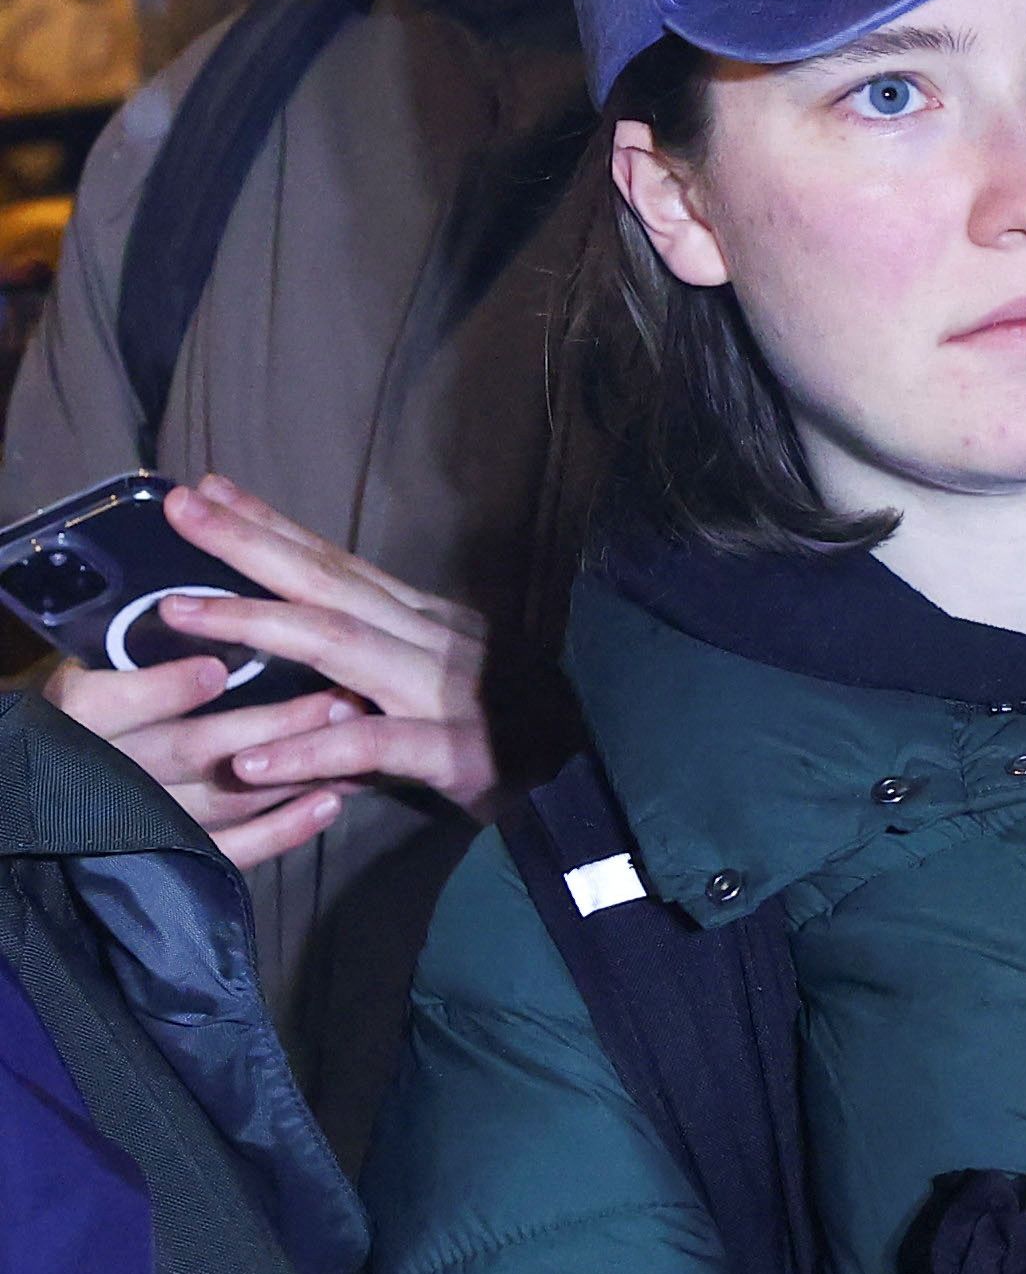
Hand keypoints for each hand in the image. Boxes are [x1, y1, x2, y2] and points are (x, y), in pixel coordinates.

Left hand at [40, 476, 497, 861]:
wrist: (598, 783)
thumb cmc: (515, 737)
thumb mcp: (433, 693)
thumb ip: (364, 686)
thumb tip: (292, 682)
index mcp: (424, 622)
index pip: (337, 562)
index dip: (272, 525)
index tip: (207, 490)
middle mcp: (430, 640)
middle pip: (327, 580)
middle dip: (248, 541)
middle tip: (179, 508)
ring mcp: (443, 691)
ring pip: (339, 642)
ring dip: (256, 621)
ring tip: (180, 612)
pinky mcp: (455, 752)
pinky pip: (373, 745)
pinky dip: (309, 749)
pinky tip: (251, 761)